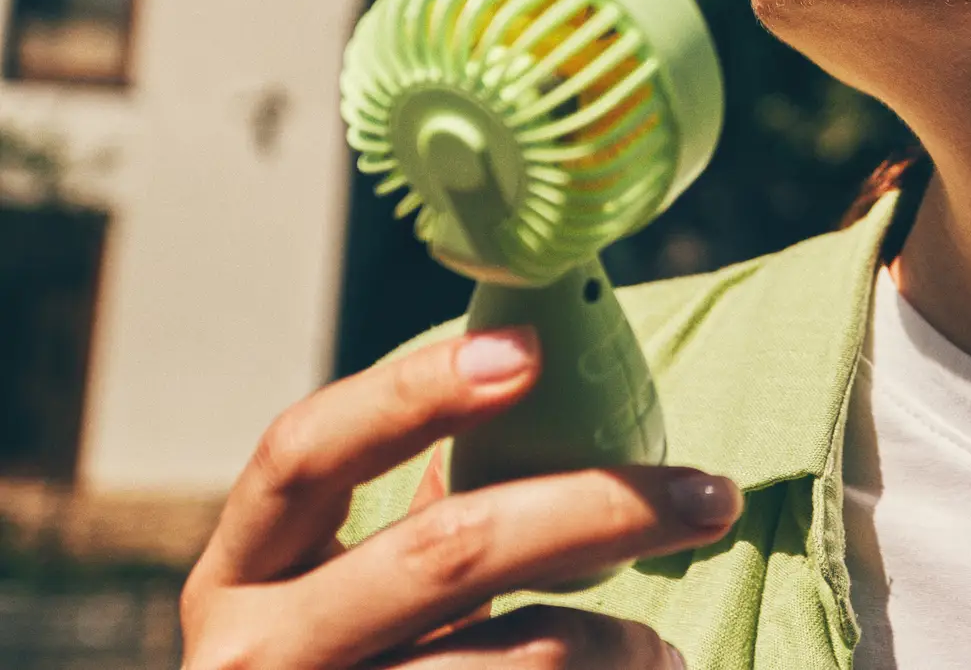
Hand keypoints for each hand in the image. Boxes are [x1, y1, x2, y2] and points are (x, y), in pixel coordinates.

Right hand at [180, 327, 740, 669]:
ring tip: (660, 651)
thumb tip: (532, 394)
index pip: (306, 453)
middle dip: (597, 508)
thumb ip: (411, 526)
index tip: (528, 350)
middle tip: (712, 494)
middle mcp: (254, 655)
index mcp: (240, 578)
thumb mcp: (332, 605)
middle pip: (447, 552)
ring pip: (521, 657)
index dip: (411, 392)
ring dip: (618, 643)